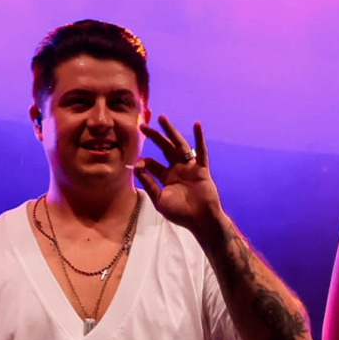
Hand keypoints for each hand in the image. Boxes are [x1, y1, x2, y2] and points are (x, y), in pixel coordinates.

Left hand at [135, 116, 224, 232]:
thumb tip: (137, 167)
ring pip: (179, 145)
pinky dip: (199, 138)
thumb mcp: (159, 200)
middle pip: (164, 148)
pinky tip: (196, 125)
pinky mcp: (201, 169)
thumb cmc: (180, 213)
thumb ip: (149, 184)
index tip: (137, 165)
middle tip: (142, 126)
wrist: (200, 220)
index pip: (152, 163)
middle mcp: (177, 169)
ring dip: (171, 131)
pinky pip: (201, 151)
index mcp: (166, 177)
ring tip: (162, 118)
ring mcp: (189, 168)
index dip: (144, 162)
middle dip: (153, 137)